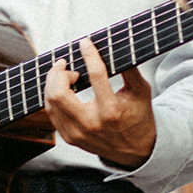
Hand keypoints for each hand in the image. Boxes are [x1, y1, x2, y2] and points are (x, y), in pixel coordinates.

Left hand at [42, 38, 156, 169]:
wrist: (135, 150)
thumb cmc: (138, 116)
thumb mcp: (141, 91)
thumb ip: (129, 68)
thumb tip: (115, 45)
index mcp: (111, 111)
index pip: (95, 76)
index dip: (89, 55)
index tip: (85, 43)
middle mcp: (91, 124)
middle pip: (59, 93)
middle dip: (58, 73)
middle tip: (67, 65)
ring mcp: (78, 133)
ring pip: (50, 103)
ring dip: (53, 83)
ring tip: (66, 76)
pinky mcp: (70, 138)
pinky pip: (52, 113)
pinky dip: (53, 97)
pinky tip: (62, 89)